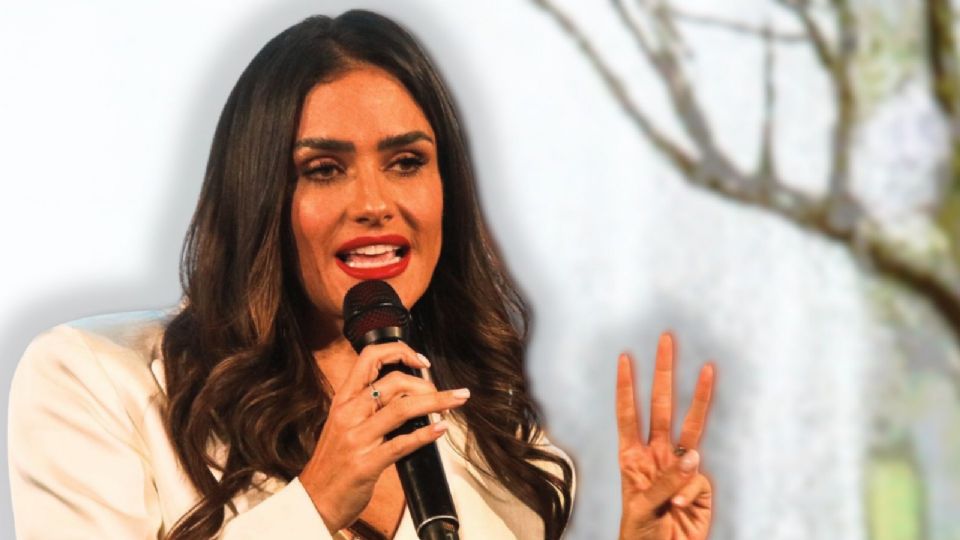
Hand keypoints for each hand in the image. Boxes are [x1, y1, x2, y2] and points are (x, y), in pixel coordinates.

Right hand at [298, 342, 469, 532]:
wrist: (314, 501)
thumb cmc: (333, 463)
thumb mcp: (343, 425)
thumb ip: (368, 407)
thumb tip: (408, 393)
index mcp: (343, 400)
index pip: (370, 358)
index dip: (399, 352)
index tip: (421, 362)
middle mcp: (349, 414)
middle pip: (394, 382)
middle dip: (426, 384)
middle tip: (444, 394)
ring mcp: (357, 439)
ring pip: (402, 408)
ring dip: (436, 401)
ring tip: (456, 401)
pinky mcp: (366, 464)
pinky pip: (401, 443)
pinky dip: (425, 434)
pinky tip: (441, 429)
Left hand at [617, 332, 714, 539]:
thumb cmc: (642, 534)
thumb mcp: (642, 508)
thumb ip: (665, 482)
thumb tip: (693, 456)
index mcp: (632, 458)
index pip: (628, 415)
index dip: (625, 387)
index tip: (624, 358)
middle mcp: (656, 455)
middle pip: (661, 407)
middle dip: (663, 374)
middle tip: (666, 341)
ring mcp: (680, 468)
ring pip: (691, 425)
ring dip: (699, 396)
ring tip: (708, 368)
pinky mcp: (700, 485)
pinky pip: (698, 480)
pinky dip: (689, 493)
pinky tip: (679, 508)